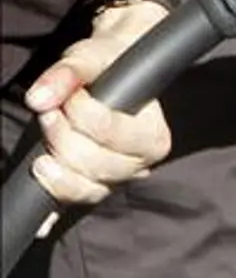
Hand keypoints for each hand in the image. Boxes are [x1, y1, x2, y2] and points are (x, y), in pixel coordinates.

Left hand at [23, 1, 173, 213]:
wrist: (111, 75)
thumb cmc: (108, 67)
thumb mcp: (92, 57)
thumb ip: (69, 72)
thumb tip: (39, 98)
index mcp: (153, 137)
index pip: (112, 134)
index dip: (84, 113)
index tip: (74, 95)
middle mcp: (139, 165)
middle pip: (93, 164)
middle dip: (63, 137)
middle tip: (52, 112)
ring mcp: (114, 181)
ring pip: (82, 188)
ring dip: (54, 167)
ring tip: (44, 143)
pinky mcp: (89, 189)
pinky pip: (68, 209)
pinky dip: (52, 213)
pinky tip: (41, 221)